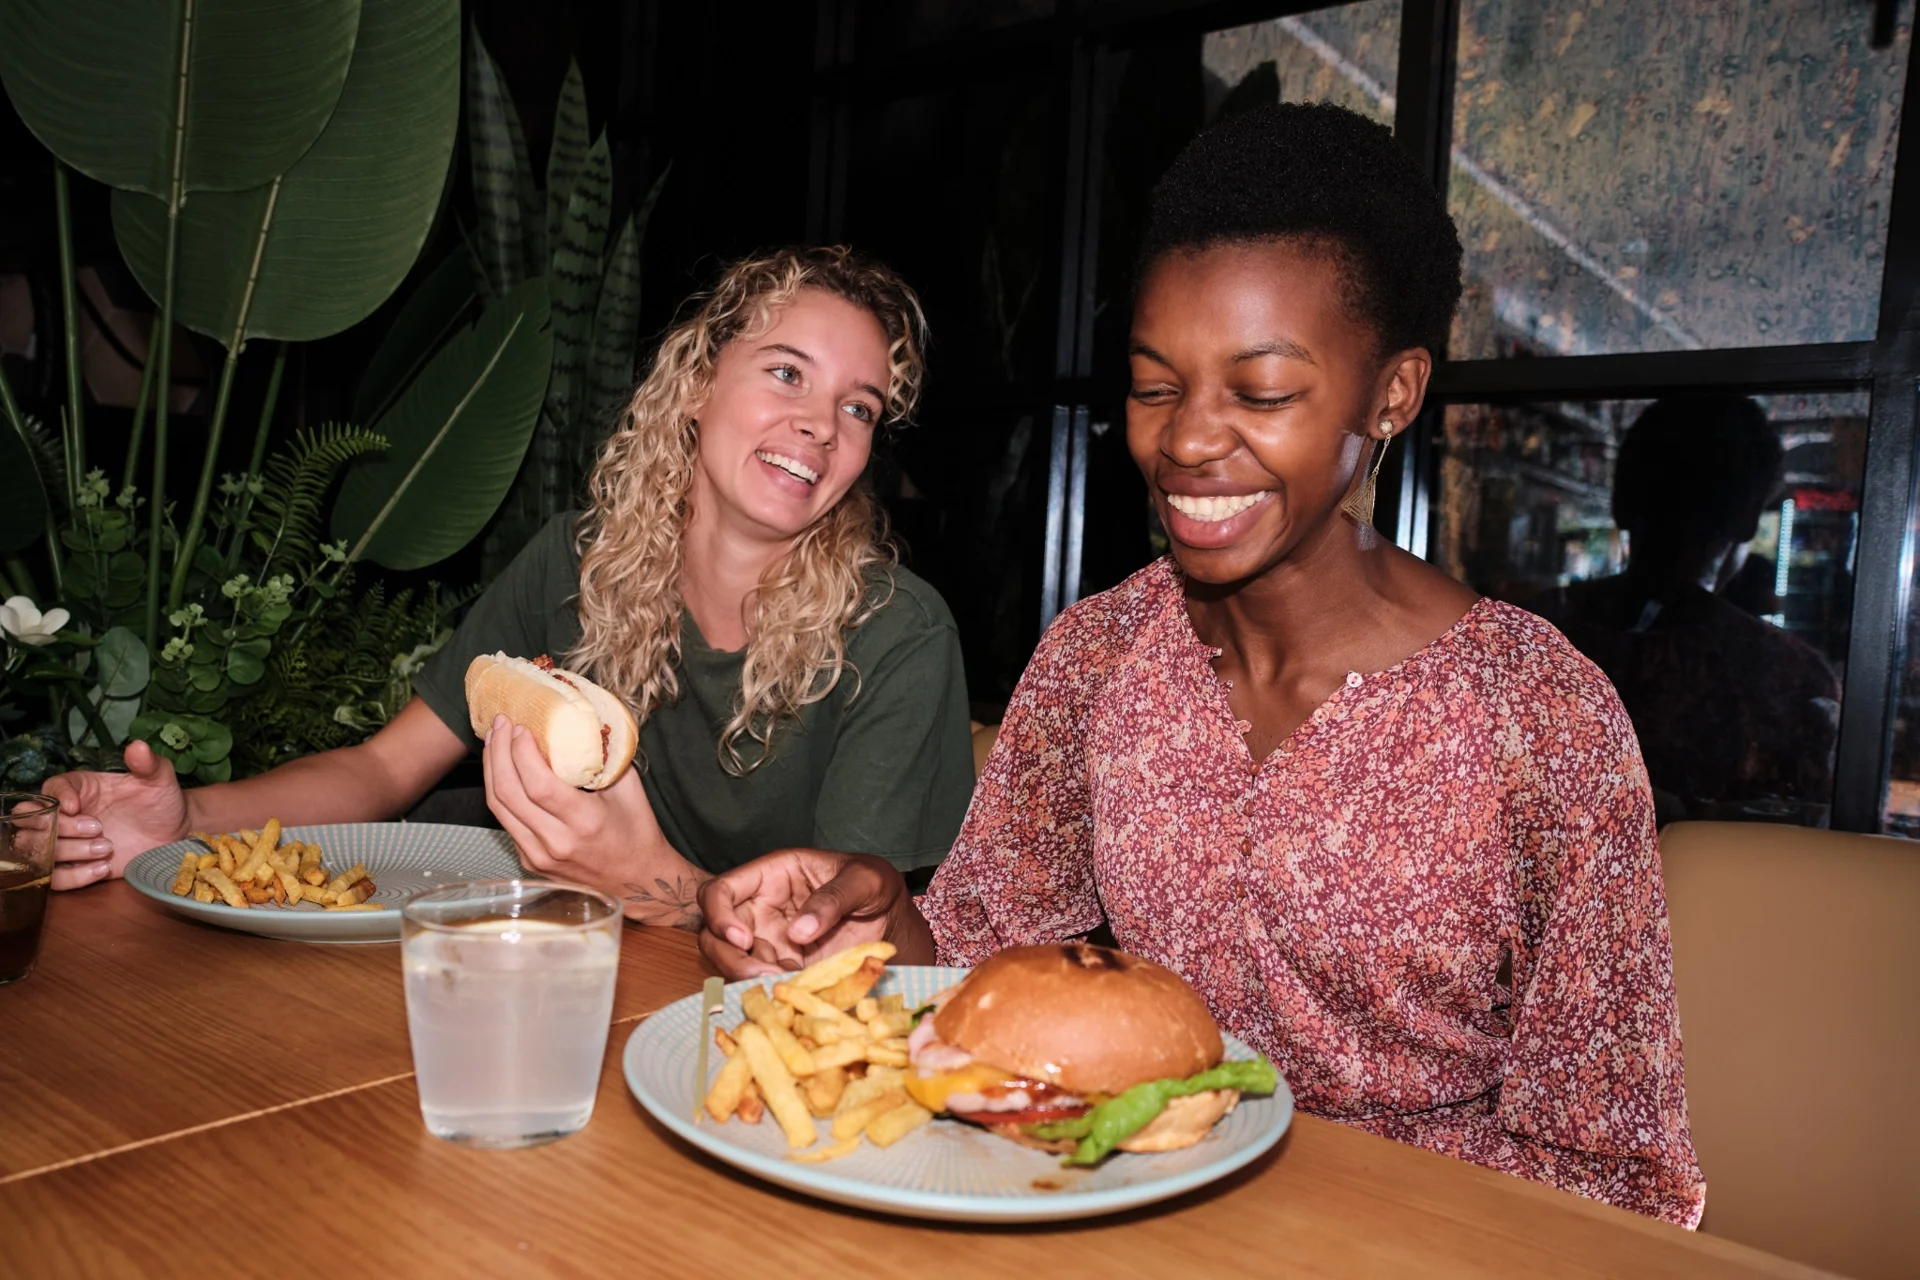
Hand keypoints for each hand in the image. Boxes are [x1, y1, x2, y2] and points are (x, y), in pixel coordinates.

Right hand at [40, 740, 189, 889]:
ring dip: (68, 853)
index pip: (50, 789)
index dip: (57, 798)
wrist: (175, 832)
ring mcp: (69, 843)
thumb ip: (148, 763)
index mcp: (80, 788)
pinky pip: (56, 879)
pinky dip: (74, 877)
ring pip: (40, 852)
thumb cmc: (161, 800)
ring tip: (106, 848)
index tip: (76, 806)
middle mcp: (67, 815)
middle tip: (98, 828)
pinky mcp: (76, 868)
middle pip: (35, 822)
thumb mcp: (160, 778)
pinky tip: (103, 868)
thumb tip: (139, 747)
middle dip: (60, 828)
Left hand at [481, 715, 705, 926]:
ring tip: (494, 742)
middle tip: (500, 724)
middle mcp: (556, 842)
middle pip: (508, 793)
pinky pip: (507, 821)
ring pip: (498, 808)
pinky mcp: (530, 861)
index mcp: (584, 822)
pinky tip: (503, 771)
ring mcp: (539, 856)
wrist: (638, 882)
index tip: (520, 726)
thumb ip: (603, 758)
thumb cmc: (637, 831)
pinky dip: (500, 791)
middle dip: (498, 753)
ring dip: (492, 770)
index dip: (521, 752)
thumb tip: (581, 722)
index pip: (538, 783)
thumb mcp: (629, 789)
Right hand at [697, 849, 925, 978]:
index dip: (719, 915)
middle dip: (729, 958)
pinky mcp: (782, 967)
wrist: (892, 919)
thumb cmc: (874, 886)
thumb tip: (798, 932)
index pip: (719, 891)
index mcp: (770, 876)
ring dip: (747, 980)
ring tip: (782, 987)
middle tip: (763, 975)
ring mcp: (767, 941)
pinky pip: (761, 982)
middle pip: (714, 934)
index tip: (743, 939)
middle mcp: (759, 909)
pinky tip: (793, 995)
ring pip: (731, 963)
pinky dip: (770, 992)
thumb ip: (834, 898)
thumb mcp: (866, 880)